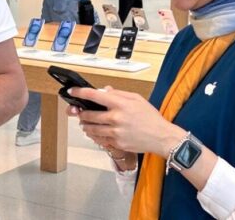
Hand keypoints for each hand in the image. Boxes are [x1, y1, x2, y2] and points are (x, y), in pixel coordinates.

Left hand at [68, 86, 183, 157]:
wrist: (161, 136)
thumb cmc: (150, 116)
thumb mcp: (137, 98)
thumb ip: (119, 93)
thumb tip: (104, 90)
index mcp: (120, 104)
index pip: (94, 96)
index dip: (80, 92)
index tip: (73, 92)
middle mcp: (116, 118)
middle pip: (89, 115)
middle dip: (81, 113)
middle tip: (79, 112)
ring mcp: (115, 132)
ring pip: (91, 129)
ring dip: (85, 125)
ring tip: (84, 123)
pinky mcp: (117, 143)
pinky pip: (100, 139)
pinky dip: (94, 135)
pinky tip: (95, 132)